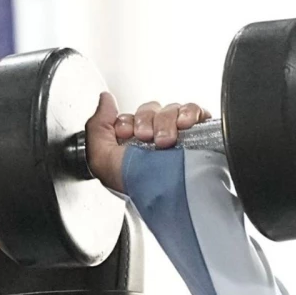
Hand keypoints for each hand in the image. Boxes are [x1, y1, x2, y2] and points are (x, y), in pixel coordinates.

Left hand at [84, 94, 211, 192]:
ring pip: (170, 109)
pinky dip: (188, 112)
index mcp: (130, 144)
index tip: (126, 134)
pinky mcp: (197, 133)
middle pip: (149, 110)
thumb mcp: (101, 158)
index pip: (128, 116)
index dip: (126, 122)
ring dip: (165, 121)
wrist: (164, 195)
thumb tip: (105, 99)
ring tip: (165, 141)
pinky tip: (183, 125)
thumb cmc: (133, 184)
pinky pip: (193, 110)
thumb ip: (97, 125)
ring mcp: (176, 135)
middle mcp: (153, 139)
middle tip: (146, 138)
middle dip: (145, 121)